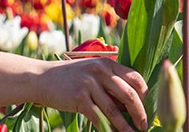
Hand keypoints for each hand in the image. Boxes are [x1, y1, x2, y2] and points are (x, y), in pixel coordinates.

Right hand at [0, 53, 147, 131]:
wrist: (41, 78)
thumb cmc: (69, 78)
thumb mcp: (91, 72)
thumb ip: (110, 83)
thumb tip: (130, 104)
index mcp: (107, 63)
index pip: (135, 77)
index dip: (144, 94)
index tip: (146, 107)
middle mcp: (100, 71)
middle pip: (129, 94)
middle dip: (140, 112)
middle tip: (144, 124)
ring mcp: (89, 84)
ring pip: (115, 110)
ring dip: (126, 126)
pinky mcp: (79, 97)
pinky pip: (98, 117)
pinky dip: (107, 128)